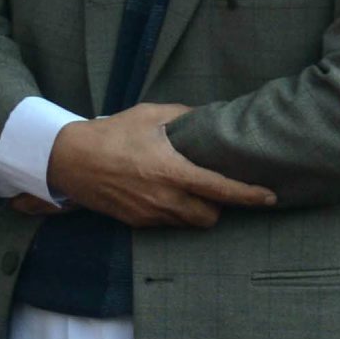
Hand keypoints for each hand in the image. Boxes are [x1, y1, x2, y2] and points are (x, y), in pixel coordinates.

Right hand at [36, 104, 271, 230]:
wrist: (70, 161)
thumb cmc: (111, 134)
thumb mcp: (149, 114)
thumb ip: (183, 116)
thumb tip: (208, 116)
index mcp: (172, 172)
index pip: (221, 190)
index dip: (249, 195)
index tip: (269, 197)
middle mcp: (164, 199)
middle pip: (210, 217)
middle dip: (218, 207)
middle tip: (215, 189)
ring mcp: (150, 214)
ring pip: (189, 224)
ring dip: (196, 211)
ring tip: (190, 192)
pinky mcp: (136, 222)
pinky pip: (167, 223)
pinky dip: (174, 213)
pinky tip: (165, 195)